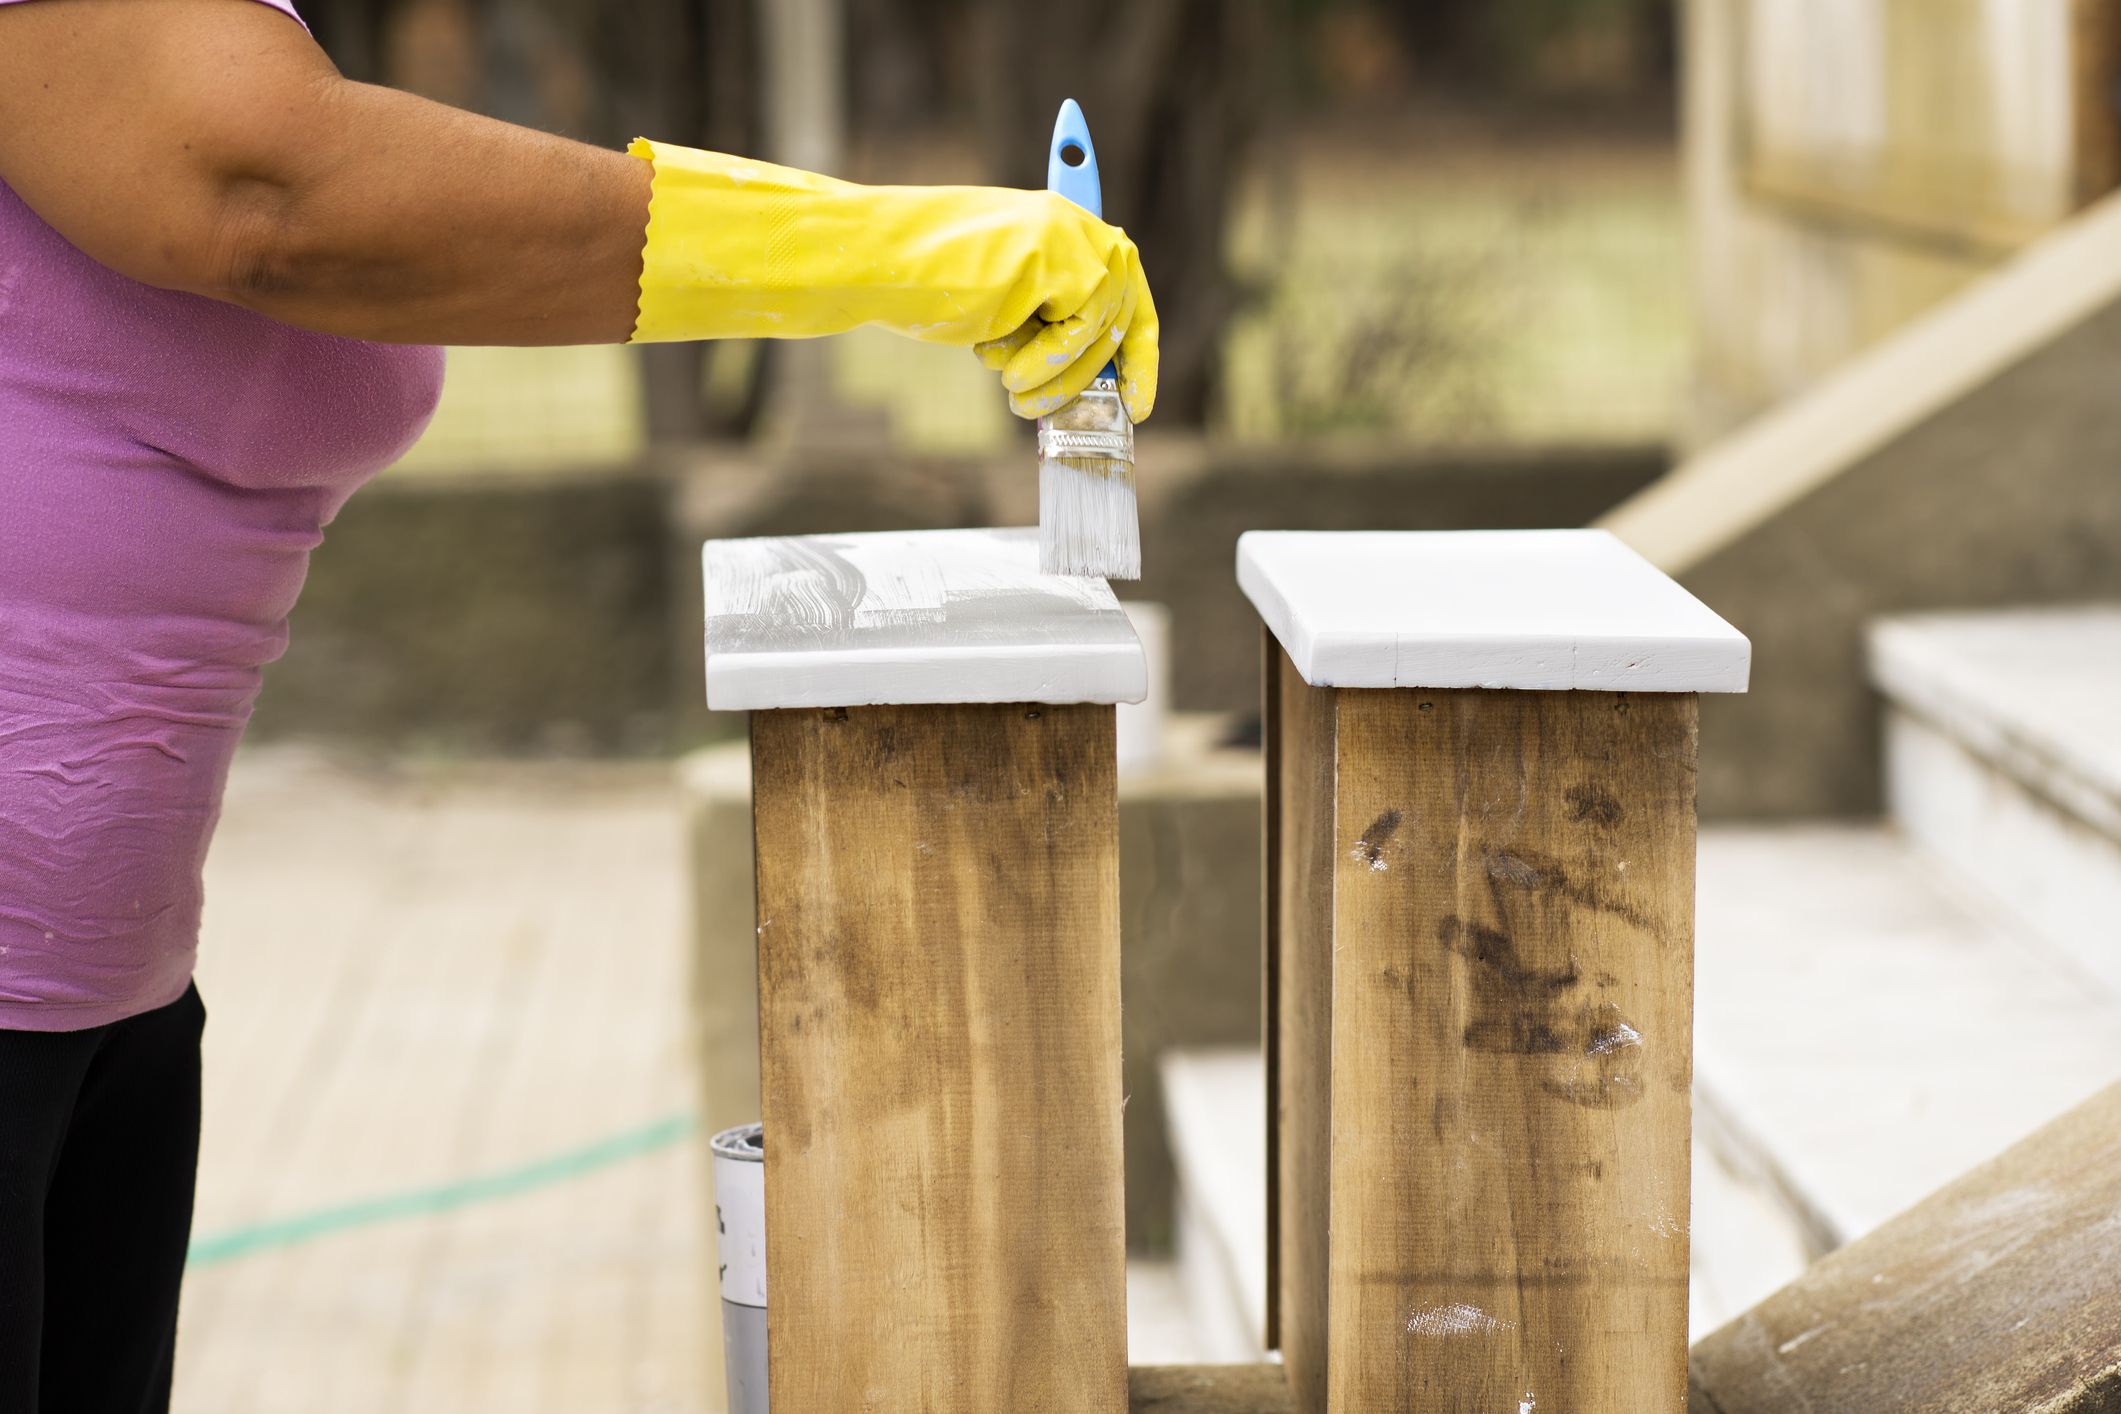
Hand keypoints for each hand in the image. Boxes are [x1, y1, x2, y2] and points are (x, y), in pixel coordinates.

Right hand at [629, 141, 1158, 422]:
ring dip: (1059, 380)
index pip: (1127, 294)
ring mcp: (1074, 236)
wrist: (883, 260)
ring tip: (1015, 394)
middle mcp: (1080, 224)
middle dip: (1089, 380)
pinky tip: (1005, 368)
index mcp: (1069, 228)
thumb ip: (1052, 325)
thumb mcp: (1009, 308)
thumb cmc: (930, 286)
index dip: (1139, 357)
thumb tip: (1098, 385)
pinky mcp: (1061, 257)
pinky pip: (1078, 333)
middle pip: (1122, 320)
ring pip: (1100, 334)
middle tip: (1052, 415)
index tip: (1136, 408)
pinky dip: (1047, 364)